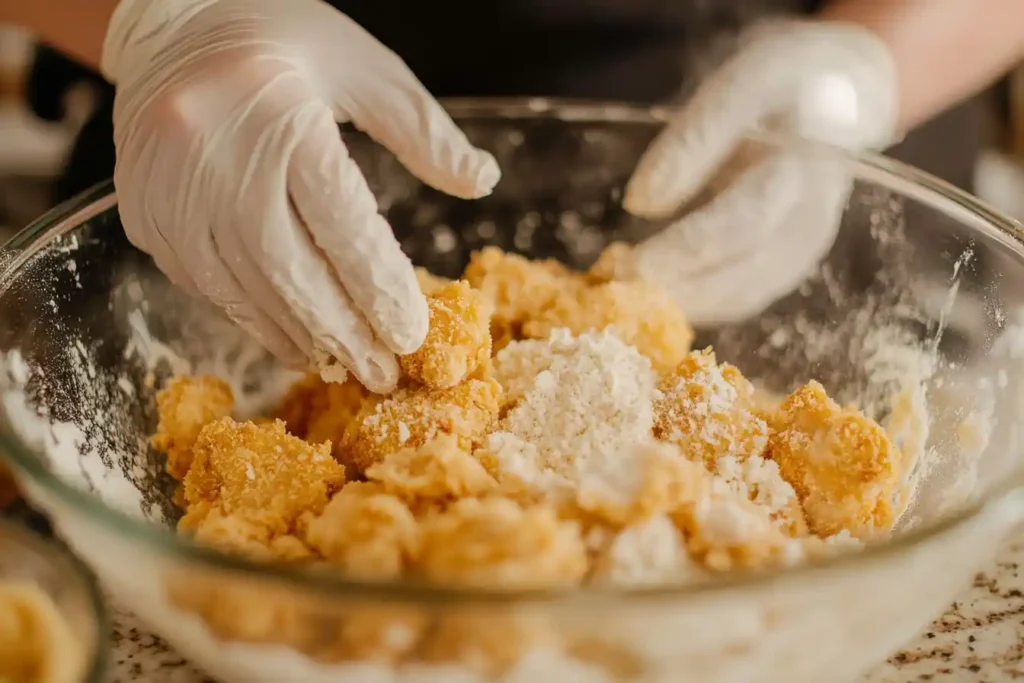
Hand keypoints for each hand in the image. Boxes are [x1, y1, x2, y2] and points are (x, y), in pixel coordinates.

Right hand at [102, 0, 498, 391]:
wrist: (169, 23)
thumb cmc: (281, 40)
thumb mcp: (364, 66)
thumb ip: (424, 129)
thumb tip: (482, 182)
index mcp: (279, 113)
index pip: (340, 222)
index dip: (378, 288)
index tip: (411, 335)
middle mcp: (215, 154)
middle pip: (289, 270)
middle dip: (344, 332)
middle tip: (383, 374)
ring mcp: (171, 189)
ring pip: (243, 289)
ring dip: (299, 336)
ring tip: (343, 364)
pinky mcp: (144, 214)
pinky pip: (204, 286)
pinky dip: (252, 319)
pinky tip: (291, 336)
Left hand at [622, 20, 897, 325]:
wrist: (842, 100)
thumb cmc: (781, 88)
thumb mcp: (737, 86)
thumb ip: (692, 142)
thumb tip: (640, 204)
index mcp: (804, 166)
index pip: (743, 222)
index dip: (684, 250)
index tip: (630, 267)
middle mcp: (811, 218)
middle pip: (742, 271)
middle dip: (675, 288)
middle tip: (616, 290)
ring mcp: (804, 248)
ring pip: (742, 295)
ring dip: (682, 305)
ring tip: (625, 297)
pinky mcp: (790, 265)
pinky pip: (742, 298)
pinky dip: (696, 304)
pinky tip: (655, 296)